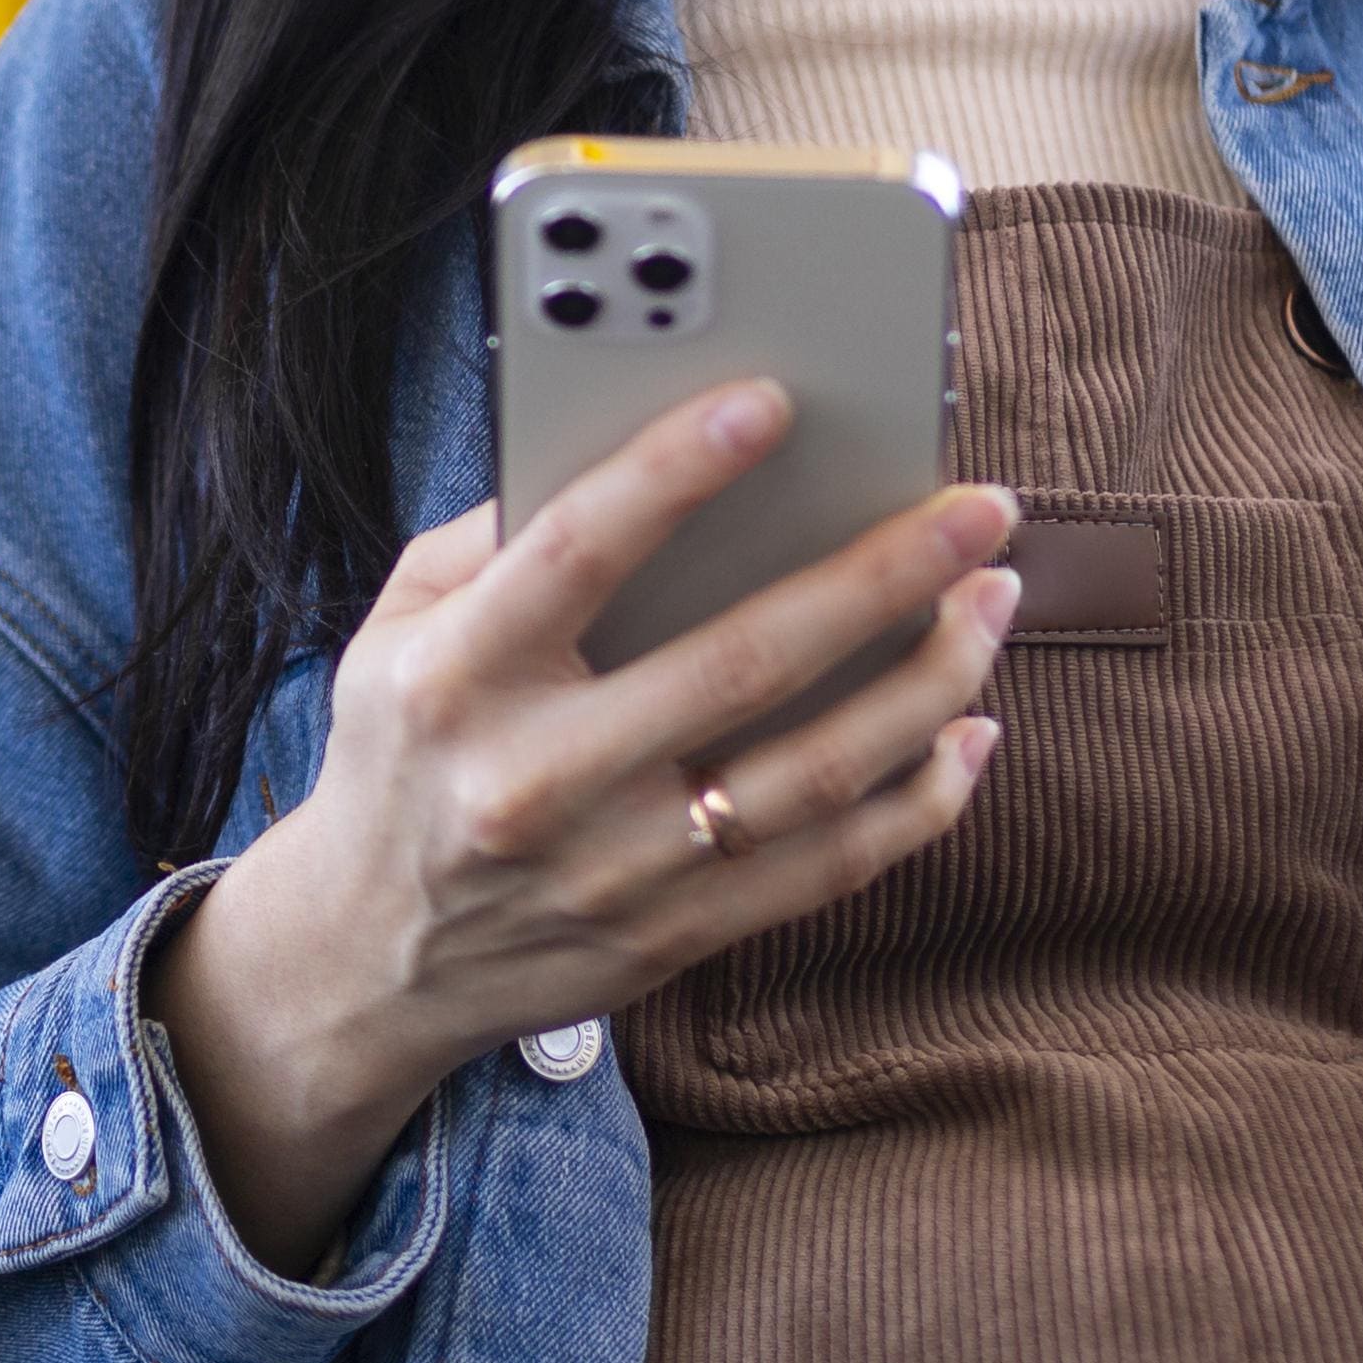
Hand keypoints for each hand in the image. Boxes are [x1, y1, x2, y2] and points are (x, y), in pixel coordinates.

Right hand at [149, 381, 1020, 1270]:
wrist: (370, 962)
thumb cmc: (401, 760)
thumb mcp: (394, 634)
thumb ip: (492, 540)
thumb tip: (637, 449)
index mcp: (457, 680)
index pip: (577, 552)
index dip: (677, 469)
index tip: (774, 400)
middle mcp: (537, 781)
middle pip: (742, 664)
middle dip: (882, 575)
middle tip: (978, 508)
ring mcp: (615, 870)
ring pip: (813, 774)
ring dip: (928, 681)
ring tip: (992, 601)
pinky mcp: (674, 935)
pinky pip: (829, 867)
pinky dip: (919, 798)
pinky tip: (968, 729)